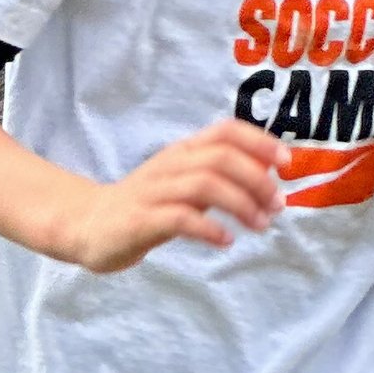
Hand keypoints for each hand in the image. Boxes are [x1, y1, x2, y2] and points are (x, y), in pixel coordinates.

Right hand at [68, 121, 286, 270]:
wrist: (88, 224)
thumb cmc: (145, 205)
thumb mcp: (183, 183)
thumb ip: (219, 178)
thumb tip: (267, 179)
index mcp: (183, 151)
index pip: (226, 131)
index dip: (260, 142)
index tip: (286, 163)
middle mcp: (170, 165)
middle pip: (221, 158)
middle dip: (257, 180)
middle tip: (276, 206)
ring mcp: (154, 191)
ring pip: (204, 185)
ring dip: (240, 205)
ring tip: (259, 225)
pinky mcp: (141, 220)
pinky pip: (180, 218)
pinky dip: (209, 229)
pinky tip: (225, 241)